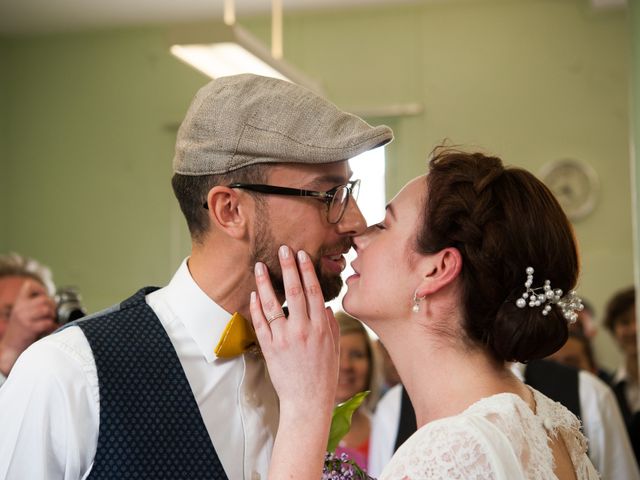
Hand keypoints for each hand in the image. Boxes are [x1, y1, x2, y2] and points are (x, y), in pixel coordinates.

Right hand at [0, 279, 56, 375]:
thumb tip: (55, 301)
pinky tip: (50, 329)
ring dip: (52, 316)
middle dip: (52, 306)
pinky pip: (47, 322)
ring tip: (50, 321)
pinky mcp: (29, 328)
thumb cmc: (21, 331)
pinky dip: (52, 326)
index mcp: (19, 303)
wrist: (10, 347)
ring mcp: (24, 318)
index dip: (40, 288)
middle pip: (44, 299)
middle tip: (52, 314)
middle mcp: (20, 308)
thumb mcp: (23, 314)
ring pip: (47, 309)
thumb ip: (34, 306)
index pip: (29, 286)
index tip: (44, 295)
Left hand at [250, 245, 339, 415]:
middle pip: (295, 291)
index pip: (314, 292)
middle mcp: (303, 330)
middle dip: (288, 267)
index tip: (302, 255)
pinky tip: (254, 294)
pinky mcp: (270, 348)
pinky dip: (256, 307)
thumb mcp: (335, 348)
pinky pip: (260, 323)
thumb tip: (325, 306)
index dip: (307, 271)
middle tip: (283, 249)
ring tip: (259, 266)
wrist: (308, 401)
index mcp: (321, 328)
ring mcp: (284, 339)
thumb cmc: (324, 375)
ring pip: (273, 304)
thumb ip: (331, 325)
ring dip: (266, 282)